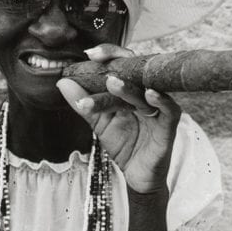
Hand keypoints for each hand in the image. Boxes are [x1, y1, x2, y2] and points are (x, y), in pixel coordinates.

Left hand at [57, 44, 180, 193]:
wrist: (137, 176)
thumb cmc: (124, 145)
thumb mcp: (99, 123)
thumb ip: (83, 104)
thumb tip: (62, 83)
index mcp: (129, 90)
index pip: (121, 65)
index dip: (108, 55)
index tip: (89, 54)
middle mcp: (144, 95)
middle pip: (134, 71)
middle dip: (116, 62)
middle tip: (96, 59)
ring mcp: (157, 109)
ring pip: (144, 91)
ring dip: (128, 86)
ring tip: (111, 81)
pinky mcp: (169, 125)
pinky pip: (169, 109)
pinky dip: (161, 100)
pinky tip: (148, 94)